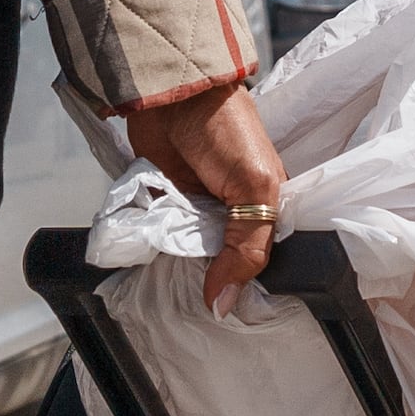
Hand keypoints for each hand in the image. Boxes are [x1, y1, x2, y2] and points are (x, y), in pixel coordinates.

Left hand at [125, 79, 291, 309]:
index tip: (232, 320)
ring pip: (188, 259)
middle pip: (223, 267)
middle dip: (209, 287)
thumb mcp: (254, 186)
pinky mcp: (163, 207)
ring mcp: (195, 213)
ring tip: (169, 305)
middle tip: (194, 316)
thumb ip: (246, 247)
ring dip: (177, 274)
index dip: (250, 290)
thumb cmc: (226, 130)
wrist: (172, 95)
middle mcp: (232, 216)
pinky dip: (154, 254)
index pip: (263, 263)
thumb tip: (222, 304)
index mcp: (266, 210)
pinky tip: (148, 276)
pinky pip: (159, 242)